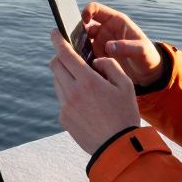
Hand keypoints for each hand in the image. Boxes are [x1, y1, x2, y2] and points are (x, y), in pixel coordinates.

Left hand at [49, 29, 139, 154]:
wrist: (117, 148)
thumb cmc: (125, 114)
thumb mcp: (126, 85)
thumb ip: (110, 66)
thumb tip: (95, 62)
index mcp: (88, 81)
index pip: (65, 54)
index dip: (58, 40)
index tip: (54, 32)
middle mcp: (72, 92)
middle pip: (55, 66)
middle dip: (60, 57)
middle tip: (69, 56)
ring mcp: (65, 107)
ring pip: (57, 82)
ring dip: (65, 76)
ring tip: (83, 82)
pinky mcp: (63, 119)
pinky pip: (62, 99)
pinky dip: (69, 94)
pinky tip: (85, 102)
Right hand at [81, 3, 162, 87]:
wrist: (148, 73)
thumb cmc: (148, 56)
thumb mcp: (141, 50)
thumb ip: (126, 46)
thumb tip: (108, 46)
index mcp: (116, 21)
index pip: (96, 9)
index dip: (87, 12)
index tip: (84, 22)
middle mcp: (105, 30)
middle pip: (84, 25)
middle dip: (77, 32)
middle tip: (73, 42)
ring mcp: (100, 43)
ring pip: (82, 41)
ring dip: (77, 46)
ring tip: (76, 56)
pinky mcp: (98, 56)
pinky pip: (84, 54)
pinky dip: (81, 58)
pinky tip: (81, 65)